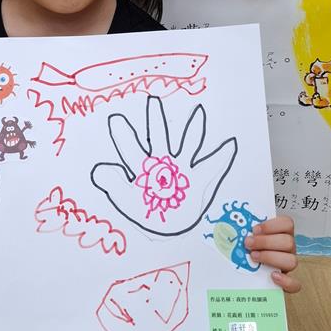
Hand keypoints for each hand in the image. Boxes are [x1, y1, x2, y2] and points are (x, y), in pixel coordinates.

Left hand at [91, 95, 236, 235]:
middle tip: (152, 100)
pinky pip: (213, 166)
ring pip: (188, 145)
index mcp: (143, 168)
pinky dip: (222, 157)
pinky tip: (230, 145)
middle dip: (155, 120)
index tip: (115, 119)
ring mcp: (183, 170)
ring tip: (198, 114)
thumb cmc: (147, 212)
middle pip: (158, 137)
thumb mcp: (125, 199)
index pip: (131, 148)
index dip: (123, 135)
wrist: (170, 229)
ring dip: (193, 130)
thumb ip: (112, 184)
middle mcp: (163, 163)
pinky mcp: (199, 180)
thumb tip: (100, 169)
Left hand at [244, 215, 299, 293]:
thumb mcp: (244, 237)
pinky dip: (286, 281)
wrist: (243, 275)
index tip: (254, 229)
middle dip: (266, 242)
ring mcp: (287, 265)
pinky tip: (272, 276)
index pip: (287, 223)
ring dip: (271, 258)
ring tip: (254, 257)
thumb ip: (241, 229)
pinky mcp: (286, 283)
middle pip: (288, 242)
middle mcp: (287, 249)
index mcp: (280, 234)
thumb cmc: (244, 250)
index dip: (272, 225)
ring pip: (292, 260)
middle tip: (248, 243)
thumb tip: (223, 222)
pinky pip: (295, 284)